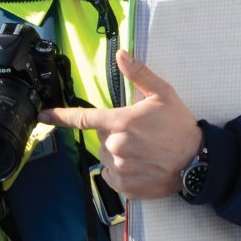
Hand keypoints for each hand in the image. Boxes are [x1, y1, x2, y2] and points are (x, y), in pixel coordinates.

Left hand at [50, 48, 201, 199]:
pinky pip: (111, 176)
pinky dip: (121, 171)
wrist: (197, 161)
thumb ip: (139, 74)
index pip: (82, 118)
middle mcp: (115, 145)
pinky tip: (140, 165)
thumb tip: (121, 54)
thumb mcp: (163, 94)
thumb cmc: (180, 126)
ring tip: (143, 151)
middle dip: (115, 133)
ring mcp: (119, 167)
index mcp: (120, 122)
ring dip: (118, 153)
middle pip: (101, 137)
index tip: (43, 116)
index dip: (59, 116)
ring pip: (106, 157)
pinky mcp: (125, 186)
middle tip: (140, 135)